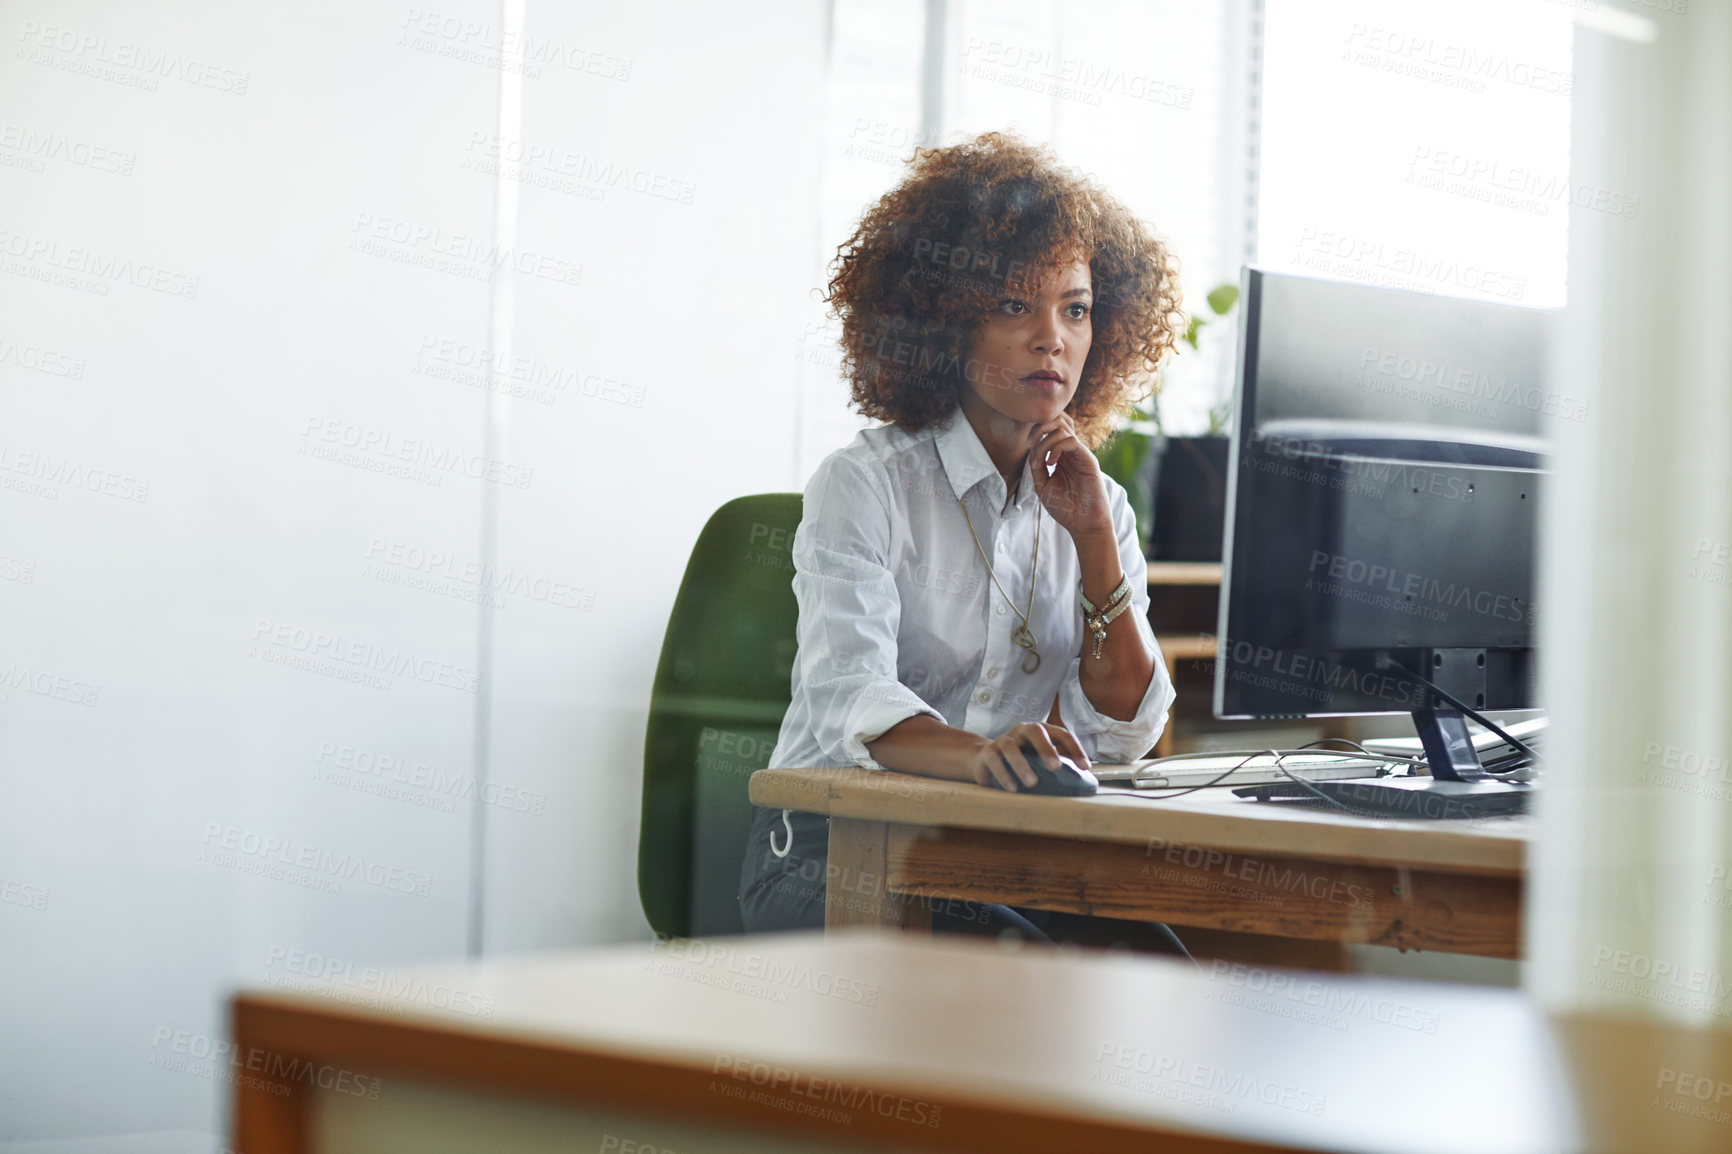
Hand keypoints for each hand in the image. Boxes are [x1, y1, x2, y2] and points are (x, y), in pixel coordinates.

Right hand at [967, 722, 1090, 791]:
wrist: (985, 760)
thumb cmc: (1021, 761)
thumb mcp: (1040, 761)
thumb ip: (1059, 765)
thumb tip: (1085, 780)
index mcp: (1040, 731)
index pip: (1061, 734)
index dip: (1075, 749)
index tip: (1085, 767)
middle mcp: (1021, 731)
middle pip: (1035, 731)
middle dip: (1046, 748)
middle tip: (1055, 768)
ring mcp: (1003, 740)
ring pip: (1010, 746)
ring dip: (1021, 764)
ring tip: (1031, 783)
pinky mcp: (987, 753)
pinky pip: (994, 760)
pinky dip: (1004, 774)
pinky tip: (1012, 788)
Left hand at [1027, 413, 1111, 538]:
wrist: (1084, 524)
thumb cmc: (1065, 507)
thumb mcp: (1043, 486)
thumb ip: (1036, 467)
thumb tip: (1032, 450)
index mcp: (1061, 455)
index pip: (1050, 429)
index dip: (1035, 432)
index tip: (1027, 448)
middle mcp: (1071, 451)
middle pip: (1057, 421)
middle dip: (1039, 429)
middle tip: (1030, 445)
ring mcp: (1080, 454)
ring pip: (1062, 428)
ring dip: (1045, 441)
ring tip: (1040, 461)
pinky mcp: (1088, 460)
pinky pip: (1071, 441)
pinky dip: (1056, 448)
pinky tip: (1051, 463)